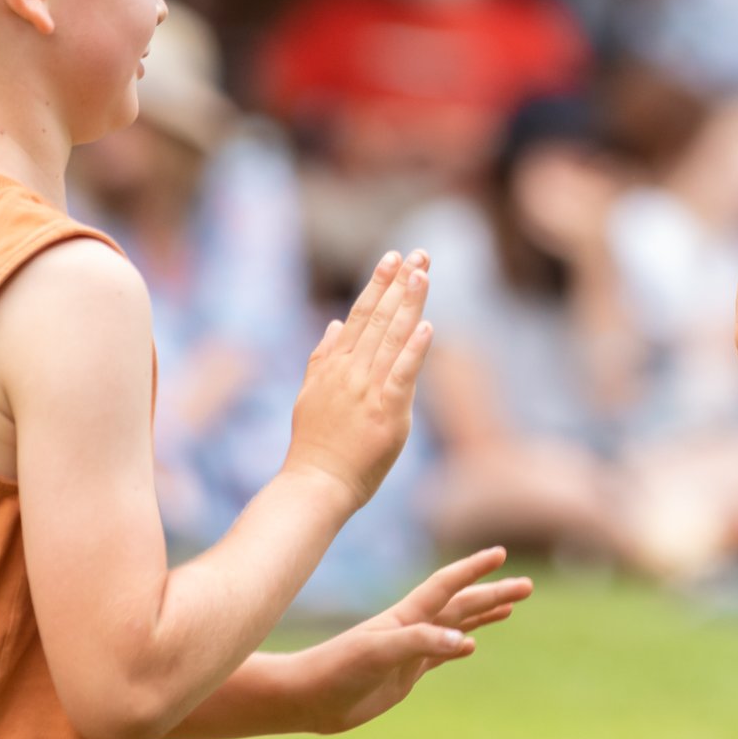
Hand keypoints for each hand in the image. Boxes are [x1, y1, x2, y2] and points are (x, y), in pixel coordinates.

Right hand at [285, 250, 431, 507]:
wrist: (315, 484)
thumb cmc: (316, 445)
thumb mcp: (310, 394)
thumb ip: (322, 357)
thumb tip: (336, 324)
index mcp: (334, 365)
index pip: (360, 315)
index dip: (378, 284)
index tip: (394, 257)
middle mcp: (351, 372)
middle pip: (379, 318)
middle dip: (400, 283)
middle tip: (419, 254)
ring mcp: (368, 391)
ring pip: (392, 338)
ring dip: (409, 304)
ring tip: (423, 274)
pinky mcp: (387, 413)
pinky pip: (403, 375)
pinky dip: (415, 350)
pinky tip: (428, 326)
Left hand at [286, 547, 533, 734]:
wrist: (306, 696)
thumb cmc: (336, 670)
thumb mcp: (379, 654)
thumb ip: (421, 643)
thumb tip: (466, 642)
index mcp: (406, 616)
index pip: (448, 585)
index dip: (474, 569)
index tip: (501, 555)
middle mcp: (412, 628)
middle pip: (461, 604)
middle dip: (493, 593)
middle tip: (527, 586)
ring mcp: (410, 649)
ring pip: (456, 625)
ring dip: (483, 614)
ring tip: (511, 605)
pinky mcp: (405, 672)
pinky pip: (442, 652)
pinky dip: (461, 643)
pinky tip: (471, 643)